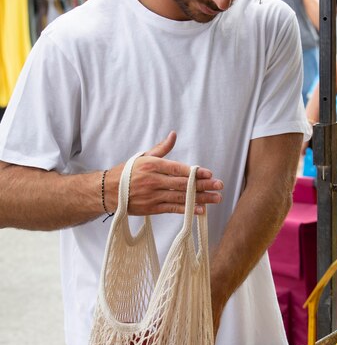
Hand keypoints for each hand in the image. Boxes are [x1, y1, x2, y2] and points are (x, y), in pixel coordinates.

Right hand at [106, 131, 222, 214]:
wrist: (108, 191)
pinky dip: (188, 210)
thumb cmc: (127, 172)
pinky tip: (201, 210)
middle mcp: (153, 180)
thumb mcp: (143, 157)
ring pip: (181, 197)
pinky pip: (173, 209)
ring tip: (216, 198)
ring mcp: (153, 195)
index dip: (194, 172)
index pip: (178, 168)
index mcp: (152, 165)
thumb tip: (174, 135)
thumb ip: (161, 148)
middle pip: (183, 183)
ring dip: (200, 198)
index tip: (209, 173)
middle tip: (220, 185)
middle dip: (203, 185)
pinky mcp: (152, 208)